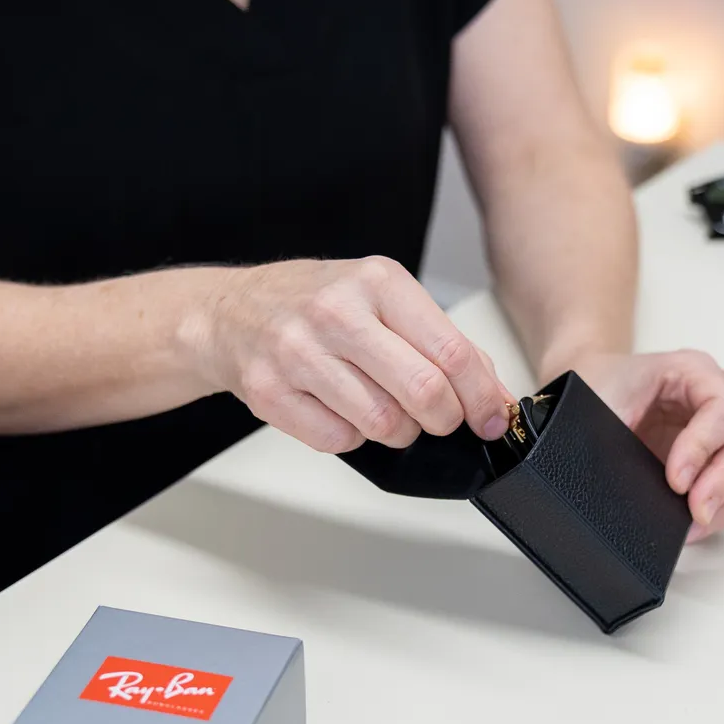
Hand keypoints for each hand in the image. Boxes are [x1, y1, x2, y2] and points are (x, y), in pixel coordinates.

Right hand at [189, 257, 512, 452]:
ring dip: (397, 432)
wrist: (230, 312)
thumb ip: (441, 343)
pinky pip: (339, 441)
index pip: (451, 352)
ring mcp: (298, 353)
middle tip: (440, 421)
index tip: (492, 420)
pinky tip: (341, 411)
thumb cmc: (315, 304)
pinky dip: (352, 437)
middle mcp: (336, 313)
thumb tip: (493, 397)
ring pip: (383, 424)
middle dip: (444, 420)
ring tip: (384, 410)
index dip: (481, 398)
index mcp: (377, 282)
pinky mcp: (270, 393)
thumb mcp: (383, 300)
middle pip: (423, 392)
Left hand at [569, 350, 723, 542]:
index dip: (704, 448)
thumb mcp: (598, 405)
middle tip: (695, 510)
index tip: (675, 481)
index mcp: (692, 370)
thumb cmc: (595, 388)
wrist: (585, 390)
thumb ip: (617, 438)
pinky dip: (723, 508)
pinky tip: (693, 522)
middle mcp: (718, 393)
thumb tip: (632, 491)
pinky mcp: (719, 455)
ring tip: (692, 521)